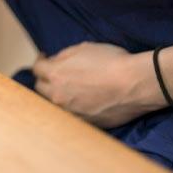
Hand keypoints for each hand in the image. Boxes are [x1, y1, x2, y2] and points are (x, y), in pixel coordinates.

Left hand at [32, 42, 166, 128]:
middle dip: (45, 79)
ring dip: (57, 95)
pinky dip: (73, 108)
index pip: (37, 69)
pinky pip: (72, 115)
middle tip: (55, 74)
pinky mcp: (85, 123)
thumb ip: (63, 56)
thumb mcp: (83, 48)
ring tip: (68, 89)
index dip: (41, 61)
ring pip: (54, 104)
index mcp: (56, 75)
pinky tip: (82, 101)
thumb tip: (55, 61)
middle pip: (40, 88)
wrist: (135, 84)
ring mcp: (71, 112)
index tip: (45, 58)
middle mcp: (58, 96)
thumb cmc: (112, 62)